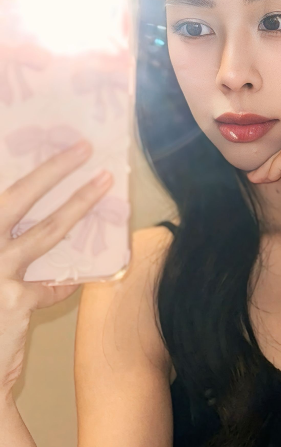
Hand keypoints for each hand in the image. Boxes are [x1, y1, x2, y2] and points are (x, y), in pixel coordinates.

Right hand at [0, 139, 113, 397]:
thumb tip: (27, 221)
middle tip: (83, 148)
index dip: (30, 172)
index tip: (51, 146)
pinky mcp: (15, 299)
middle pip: (15, 198)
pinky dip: (65, 283)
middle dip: (52, 169)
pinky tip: (75, 281)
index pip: (0, 195)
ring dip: (80, 204)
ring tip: (104, 183)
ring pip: (46, 231)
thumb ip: (4, 245)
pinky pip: (53, 285)